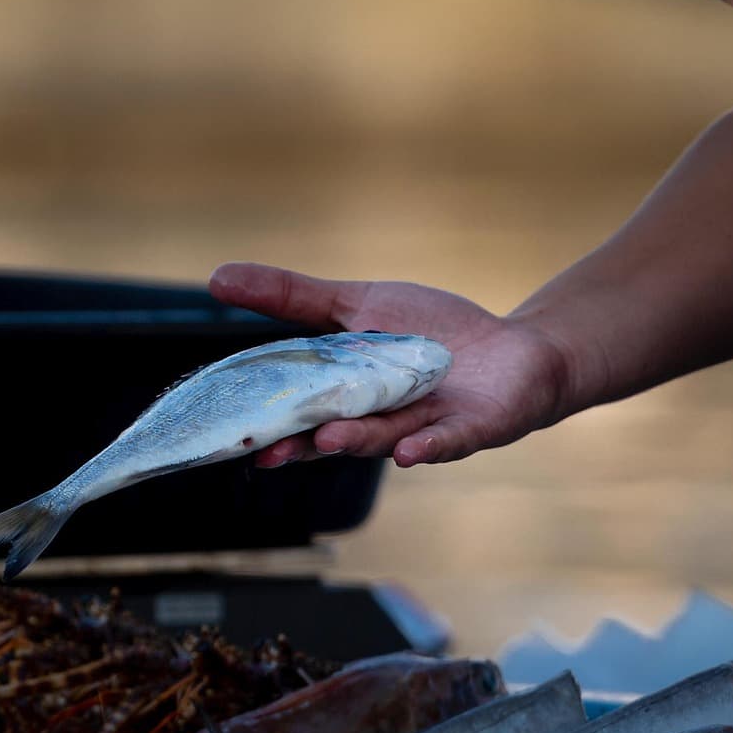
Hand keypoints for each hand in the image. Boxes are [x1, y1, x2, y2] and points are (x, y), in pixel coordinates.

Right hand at [208, 262, 570, 466]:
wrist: (516, 353)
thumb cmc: (432, 332)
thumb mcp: (358, 304)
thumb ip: (293, 298)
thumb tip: (216, 278)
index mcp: (346, 395)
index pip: (299, 410)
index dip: (269, 425)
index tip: (234, 437)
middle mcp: (379, 422)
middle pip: (335, 435)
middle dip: (304, 445)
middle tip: (269, 453)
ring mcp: (423, 428)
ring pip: (384, 438)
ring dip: (356, 440)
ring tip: (328, 438)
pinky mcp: (469, 430)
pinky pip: (445, 443)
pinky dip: (427, 447)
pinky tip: (409, 452)